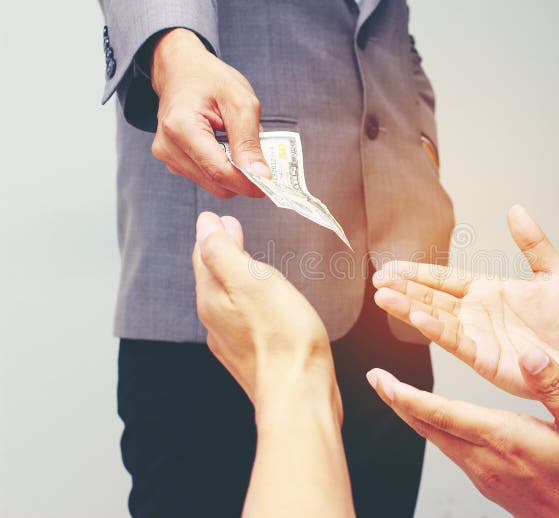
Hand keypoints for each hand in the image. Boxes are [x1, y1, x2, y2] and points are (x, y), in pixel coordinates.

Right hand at [150, 28, 271, 198]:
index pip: (219, 171)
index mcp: (180, 127)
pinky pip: (207, 178)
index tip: (273, 184)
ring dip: (234, 173)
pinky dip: (224, 169)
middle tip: (265, 161)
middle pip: (217, 184)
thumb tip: (262, 176)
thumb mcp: (240, 102)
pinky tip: (227, 148)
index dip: (249, 183)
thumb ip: (249, 142)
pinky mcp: (174, 162)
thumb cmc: (210, 79)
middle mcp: (168, 147)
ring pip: (213, 185)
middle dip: (244, 178)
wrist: (181, 69)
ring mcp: (168, 157)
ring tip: (241, 146)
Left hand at [192, 212, 333, 408]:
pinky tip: (265, 304)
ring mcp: (234, 344)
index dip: (213, 234)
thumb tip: (205, 225)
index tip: (221, 216)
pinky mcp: (255, 359)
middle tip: (231, 230)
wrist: (299, 396)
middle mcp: (216, 322)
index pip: (204, 257)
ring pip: (230, 301)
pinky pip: (247, 322)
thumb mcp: (252, 280)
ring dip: (237, 278)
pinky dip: (251, 303)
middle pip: (214, 279)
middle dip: (222, 254)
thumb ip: (223, 251)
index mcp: (212, 299)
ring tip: (249, 262)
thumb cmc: (282, 336)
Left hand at [367, 346, 558, 517]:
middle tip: (376, 379)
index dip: (406, 396)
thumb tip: (529, 354)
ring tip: (397, 395)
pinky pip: (451, 453)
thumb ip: (555, 385)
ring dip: (413, 416)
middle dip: (397, 401)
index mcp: (504, 437)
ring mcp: (484, 475)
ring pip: (437, 441)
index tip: (382, 379)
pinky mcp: (489, 484)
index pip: (441, 413)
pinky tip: (436, 422)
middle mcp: (485, 459)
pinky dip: (434, 431)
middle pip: (427, 427)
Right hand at [373, 204, 558, 397]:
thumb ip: (533, 243)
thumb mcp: (553, 273)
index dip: (417, 272)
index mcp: (484, 290)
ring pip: (435, 317)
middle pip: (431, 296)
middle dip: (404, 287)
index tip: (390, 266)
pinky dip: (434, 329)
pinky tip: (417, 318)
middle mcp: (473, 312)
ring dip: (409, 307)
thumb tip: (516, 209)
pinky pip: (454, 340)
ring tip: (383, 297)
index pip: (443, 278)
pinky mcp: (481, 357)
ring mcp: (475, 334)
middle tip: (377, 280)